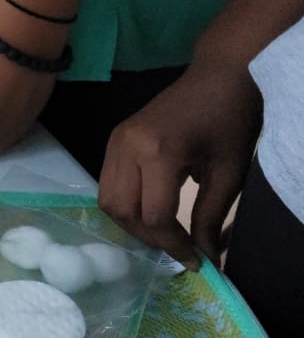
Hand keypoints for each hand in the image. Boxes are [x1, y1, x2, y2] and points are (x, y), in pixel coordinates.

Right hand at [99, 56, 262, 267]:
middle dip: (148, 238)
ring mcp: (116, 140)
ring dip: (131, 223)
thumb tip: (205, 258)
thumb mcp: (228, 174)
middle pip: (122, 211)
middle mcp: (127, 146)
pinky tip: (150, 210)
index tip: (195, 261)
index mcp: (158, 152)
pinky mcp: (114, 138)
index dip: (173, 246)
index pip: (155, 216)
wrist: (217, 76)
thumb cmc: (229, 121)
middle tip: (176, 249)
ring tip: (162, 233)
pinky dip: (125, 204)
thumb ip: (210, 219)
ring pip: (108, 200)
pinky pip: (108, 183)